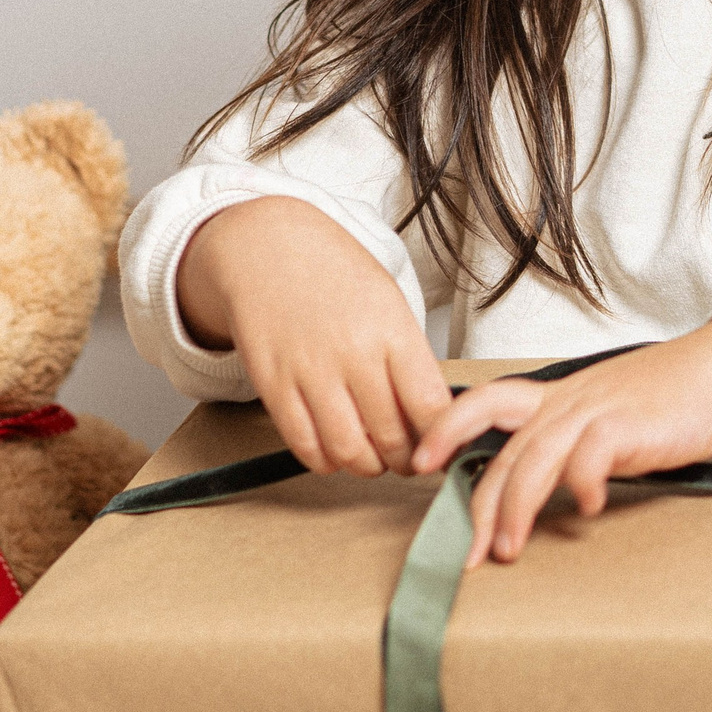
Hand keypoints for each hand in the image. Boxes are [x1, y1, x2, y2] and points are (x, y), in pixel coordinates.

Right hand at [175, 197, 451, 477]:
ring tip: (371, 455)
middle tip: (407, 458)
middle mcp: (353, 353)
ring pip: (349, 452)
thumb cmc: (334, 274)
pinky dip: (325, 460)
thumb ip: (409, 359)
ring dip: (366, 465)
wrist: (268, 246)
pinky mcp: (273, 385)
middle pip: (392, 438)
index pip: (430, 408)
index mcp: (392, 330)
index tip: (442, 448)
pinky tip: (333, 447)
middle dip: (405, 460)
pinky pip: (304, 445)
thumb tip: (432, 417)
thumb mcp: (388, 303)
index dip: (440, 441)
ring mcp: (310, 371)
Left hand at [409, 319, 711, 566]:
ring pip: (535, 459)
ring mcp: (595, 411)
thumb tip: (537, 489)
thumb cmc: (665, 400)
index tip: (419, 464)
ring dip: (517, 508)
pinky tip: (587, 509)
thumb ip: (569, 442)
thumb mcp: (604, 412)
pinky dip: (582, 484)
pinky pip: (591, 457)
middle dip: (480, 506)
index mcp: (557, 397)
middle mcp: (567, 402)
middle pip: (504, 451)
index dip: (447, 427)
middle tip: (468, 554)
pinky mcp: (628, 425)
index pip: (486, 402)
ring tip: (509, 549)